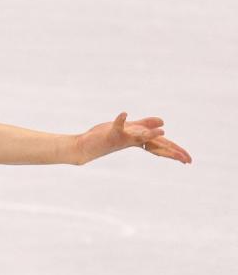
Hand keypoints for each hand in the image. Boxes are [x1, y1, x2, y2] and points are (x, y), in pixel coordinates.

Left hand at [76, 112, 192, 164]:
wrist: (86, 146)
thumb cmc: (108, 137)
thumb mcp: (130, 129)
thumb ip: (146, 125)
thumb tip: (163, 123)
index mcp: (140, 140)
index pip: (161, 146)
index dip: (175, 152)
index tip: (189, 160)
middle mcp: (134, 141)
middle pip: (156, 145)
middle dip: (171, 151)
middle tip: (186, 160)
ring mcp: (123, 139)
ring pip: (139, 137)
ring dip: (150, 134)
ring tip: (163, 131)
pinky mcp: (111, 135)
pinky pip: (116, 126)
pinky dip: (120, 120)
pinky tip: (124, 113)